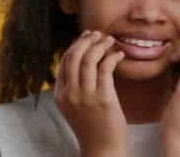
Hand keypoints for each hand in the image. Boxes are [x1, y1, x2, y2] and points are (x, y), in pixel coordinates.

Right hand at [54, 30, 126, 156]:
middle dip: (86, 40)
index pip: (65, 61)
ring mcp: (85, 96)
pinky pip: (106, 68)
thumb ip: (74, 86)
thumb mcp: (74, 107)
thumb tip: (84, 60)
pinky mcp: (103, 98)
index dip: (76, 45)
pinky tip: (119, 55)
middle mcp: (70, 94)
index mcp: (60, 94)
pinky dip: (112, 57)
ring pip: (89, 59)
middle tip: (97, 34)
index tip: (87, 37)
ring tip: (109, 40)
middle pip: (74, 56)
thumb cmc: (92, 127)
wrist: (101, 149)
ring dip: (100, 45)